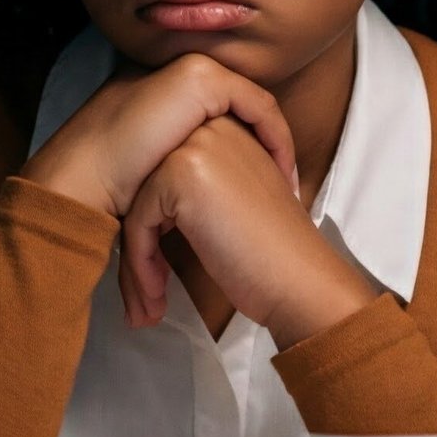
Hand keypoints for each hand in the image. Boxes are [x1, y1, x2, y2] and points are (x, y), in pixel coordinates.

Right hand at [19, 53, 298, 217]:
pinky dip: (276, 136)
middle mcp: (179, 67)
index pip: (223, 109)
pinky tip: (282, 170)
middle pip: (242, 105)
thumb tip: (210, 178)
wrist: (82, 178)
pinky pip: (258, 105)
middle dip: (267, 143)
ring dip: (276, 141)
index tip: (268, 181)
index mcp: (166, 84)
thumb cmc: (111, 182)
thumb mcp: (155, 162)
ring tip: (288, 180)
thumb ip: (180, 154)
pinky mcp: (199, 78)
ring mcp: (190, 67)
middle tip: (286, 182)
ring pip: (254, 104)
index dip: (250, 142)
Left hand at [119, 115, 376, 348]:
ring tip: (146, 308)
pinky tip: (155, 299)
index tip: (159, 273)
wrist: (300, 279)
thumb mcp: (239, 201)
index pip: (166, 174)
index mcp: (227, 132)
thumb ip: (202, 188)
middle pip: (147, 188)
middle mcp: (210, 129)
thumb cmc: (273, 256)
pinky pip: (137, 221)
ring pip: (137, 207)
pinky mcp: (180, 174)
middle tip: (147, 291)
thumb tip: (150, 209)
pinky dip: (141, 265)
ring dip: (136, 263)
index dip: (156, 226)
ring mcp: (194, 148)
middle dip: (141, 245)